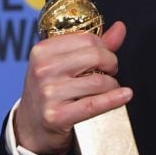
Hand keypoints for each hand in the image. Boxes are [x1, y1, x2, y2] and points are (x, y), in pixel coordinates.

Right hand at [13, 20, 132, 154]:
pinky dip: (114, 99)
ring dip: (112, 85)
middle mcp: (43, 70)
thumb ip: (91, 46)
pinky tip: (124, 95)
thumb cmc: (49, 91)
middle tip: (110, 72)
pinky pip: (95, 104)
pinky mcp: (57, 115)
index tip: (105, 57)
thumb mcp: (61, 64)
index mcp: (42, 51)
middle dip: (111, 64)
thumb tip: (120, 27)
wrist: (30, 127)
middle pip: (95, 56)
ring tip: (108, 89)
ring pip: (99, 81)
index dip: (104, 48)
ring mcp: (48, 93)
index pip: (87, 39)